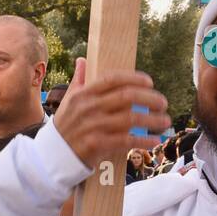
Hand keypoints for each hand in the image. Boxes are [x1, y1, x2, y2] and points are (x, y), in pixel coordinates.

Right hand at [54, 58, 170, 168]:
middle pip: (127, 97)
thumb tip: (82, 59)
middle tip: (163, 103)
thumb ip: (79, 80)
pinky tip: (154, 140)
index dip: (134, 78)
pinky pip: (126, 140)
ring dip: (152, 120)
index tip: (150, 82)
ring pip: (131, 119)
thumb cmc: (65, 126)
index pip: (112, 79)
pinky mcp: (97, 145)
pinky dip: (143, 140)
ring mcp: (94, 126)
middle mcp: (89, 108)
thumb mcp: (68, 100)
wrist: (52, 156)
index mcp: (83, 94)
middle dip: (150, 98)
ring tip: (165, 121)